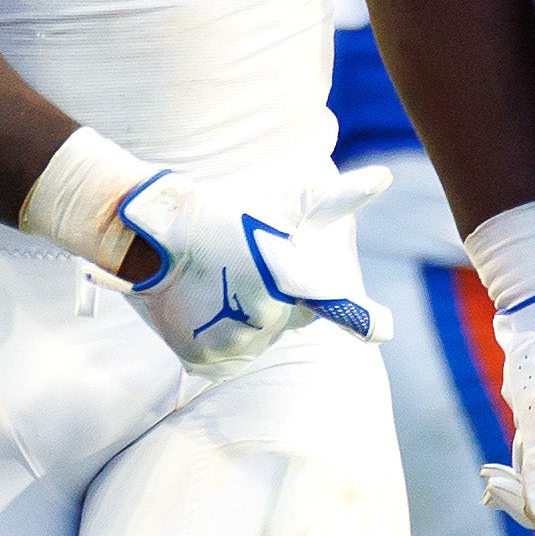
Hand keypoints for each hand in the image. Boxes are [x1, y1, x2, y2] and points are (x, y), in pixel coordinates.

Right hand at [101, 164, 391, 378]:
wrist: (149, 234)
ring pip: (262, 337)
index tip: (385, 328)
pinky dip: (223, 335)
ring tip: (225, 282)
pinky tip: (208, 306)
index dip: (365, 318)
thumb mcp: (280, 197)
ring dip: (253, 317)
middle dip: (286, 298)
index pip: (337, 304)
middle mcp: (266, 315)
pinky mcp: (205, 358)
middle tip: (253, 267)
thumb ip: (334, 197)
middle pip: (296, 318)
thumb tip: (384, 176)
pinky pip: (229, 355)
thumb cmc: (221, 208)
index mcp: (289, 277)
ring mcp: (234, 340)